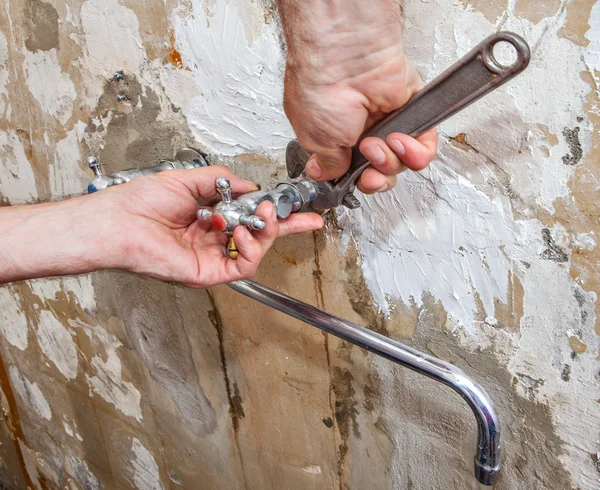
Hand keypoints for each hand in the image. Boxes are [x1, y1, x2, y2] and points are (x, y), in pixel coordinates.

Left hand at [0, 166, 323, 285]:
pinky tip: (243, 231)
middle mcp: (212, 240)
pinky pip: (243, 266)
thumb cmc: (142, 201)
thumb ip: (224, 181)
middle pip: (260, 237)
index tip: (297, 208)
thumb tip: (251, 186)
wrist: (120, 221)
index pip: (250, 217)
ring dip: (267, 232)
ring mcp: (211, 258)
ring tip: (265, 215)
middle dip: (286, 227)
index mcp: (209, 219)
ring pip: (255, 251)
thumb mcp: (190, 180)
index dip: (276, 213)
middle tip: (305, 218)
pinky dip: (250, 248)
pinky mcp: (208, 274)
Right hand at [278, 0, 437, 193]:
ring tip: (376, 144)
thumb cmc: (322, 91)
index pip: (351, 172)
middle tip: (369, 172)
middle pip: (378, 173)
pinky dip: (415, 152)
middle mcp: (361, 130)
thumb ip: (327, 164)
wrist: (347, 61)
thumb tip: (326, 174)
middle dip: (375, 179)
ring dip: (389, 161)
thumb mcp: (315, 140)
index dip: (354, 182)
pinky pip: (424, 147)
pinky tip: (399, 140)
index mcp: (334, 136)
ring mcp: (387, 123)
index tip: (351, 181)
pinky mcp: (412, 114)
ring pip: (400, 164)